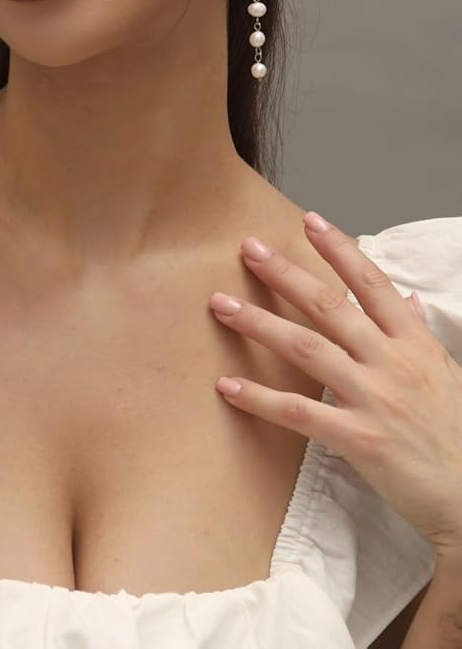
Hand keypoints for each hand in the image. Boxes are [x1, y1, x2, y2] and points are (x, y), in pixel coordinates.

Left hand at [209, 211, 461, 563]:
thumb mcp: (446, 373)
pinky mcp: (358, 439)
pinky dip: (259, 397)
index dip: (340, 249)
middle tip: (249, 249)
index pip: (372, 282)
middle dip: (285, 273)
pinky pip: (298, 411)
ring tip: (221, 304)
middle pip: (329, 305)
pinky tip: (227, 384)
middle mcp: (392, 361)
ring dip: (258, 323)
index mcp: (414, 342)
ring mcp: (374, 398)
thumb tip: (407, 298)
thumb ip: (419, 333)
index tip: (310, 221)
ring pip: (305, 347)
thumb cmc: (458, 434)